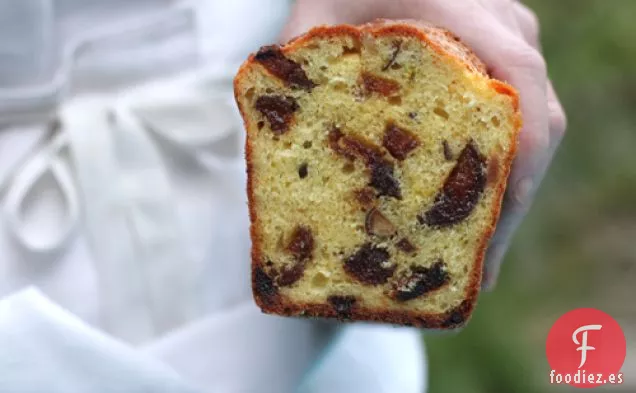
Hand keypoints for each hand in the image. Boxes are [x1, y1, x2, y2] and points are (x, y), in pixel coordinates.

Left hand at [279, 0, 566, 290]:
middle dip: (506, 208)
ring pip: (527, 133)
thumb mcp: (319, 10)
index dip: (512, 182)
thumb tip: (275, 132)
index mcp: (473, 20)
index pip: (521, 105)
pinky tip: (459, 208)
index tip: (482, 247)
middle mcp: (510, 35)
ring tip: (467, 256)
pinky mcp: (500, 64)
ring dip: (500, 195)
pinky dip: (492, 170)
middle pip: (534, 132)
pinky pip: (512, 124)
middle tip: (475, 273)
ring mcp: (511, 49)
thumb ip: (299, 57)